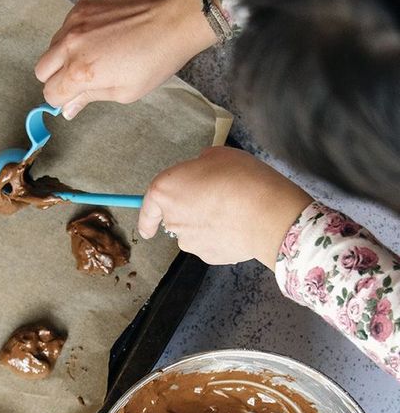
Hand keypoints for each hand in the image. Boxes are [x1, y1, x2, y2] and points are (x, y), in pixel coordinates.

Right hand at [34, 0, 215, 119]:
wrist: (175, 17)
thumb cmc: (156, 58)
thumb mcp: (125, 91)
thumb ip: (89, 98)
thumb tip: (68, 108)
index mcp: (80, 72)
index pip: (50, 93)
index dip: (62, 99)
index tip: (74, 97)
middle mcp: (71, 43)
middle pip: (42, 69)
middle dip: (57, 78)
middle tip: (81, 78)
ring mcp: (75, 19)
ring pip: (53, 45)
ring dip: (65, 54)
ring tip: (96, 54)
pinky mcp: (84, 2)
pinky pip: (67, 23)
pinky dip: (77, 32)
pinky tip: (103, 34)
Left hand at [137, 147, 312, 269]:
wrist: (266, 214)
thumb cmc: (241, 178)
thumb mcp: (217, 156)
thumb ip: (200, 165)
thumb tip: (202, 172)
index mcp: (166, 190)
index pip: (148, 206)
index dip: (146, 217)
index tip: (146, 229)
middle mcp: (172, 220)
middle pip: (174, 218)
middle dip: (188, 211)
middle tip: (214, 197)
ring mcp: (189, 242)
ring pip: (193, 233)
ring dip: (205, 224)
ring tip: (232, 211)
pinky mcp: (208, 256)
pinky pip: (210, 244)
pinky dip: (219, 237)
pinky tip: (238, 226)